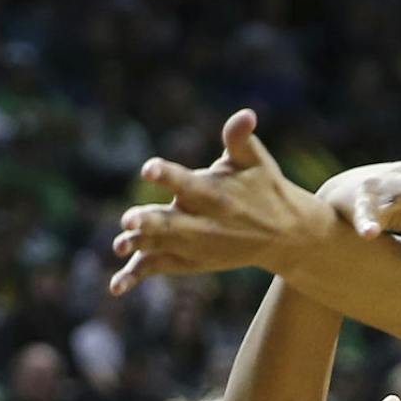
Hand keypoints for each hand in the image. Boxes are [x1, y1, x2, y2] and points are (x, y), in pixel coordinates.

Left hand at [110, 110, 336, 293]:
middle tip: (129, 220)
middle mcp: (205, 223)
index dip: (168, 176)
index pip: (189, 184)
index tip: (148, 168)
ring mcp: (195, 245)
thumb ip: (241, 139)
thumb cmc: (265, 189)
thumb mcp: (257, 162)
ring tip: (120, 246)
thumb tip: (246, 114)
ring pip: (162, 247)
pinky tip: (116, 286)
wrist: (285, 236)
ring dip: (140, 247)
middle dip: (151, 223)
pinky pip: (159, 267)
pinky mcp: (189, 261)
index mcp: (216, 195)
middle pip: (173, 223)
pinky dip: (137, 275)